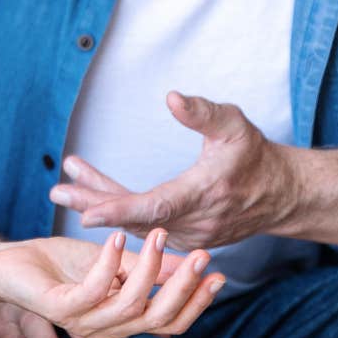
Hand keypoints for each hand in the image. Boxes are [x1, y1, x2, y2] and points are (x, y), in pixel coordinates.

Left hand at [0, 229, 226, 337]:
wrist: (8, 265)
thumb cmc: (57, 264)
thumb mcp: (112, 261)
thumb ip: (146, 267)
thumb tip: (189, 264)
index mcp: (121, 320)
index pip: (170, 322)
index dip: (196, 301)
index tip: (218, 273)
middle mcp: (106, 328)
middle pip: (159, 318)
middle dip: (184, 286)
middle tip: (202, 254)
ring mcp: (82, 322)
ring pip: (132, 306)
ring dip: (150, 268)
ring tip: (159, 234)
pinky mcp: (60, 308)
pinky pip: (95, 291)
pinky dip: (110, 263)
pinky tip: (120, 237)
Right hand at [0, 300, 111, 337]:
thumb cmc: (34, 305)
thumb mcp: (60, 304)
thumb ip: (99, 320)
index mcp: (65, 297)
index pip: (88, 303)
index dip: (106, 317)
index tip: (123, 336)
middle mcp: (44, 304)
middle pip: (64, 316)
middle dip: (82, 336)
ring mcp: (19, 314)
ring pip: (34, 326)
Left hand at [49, 91, 303, 252]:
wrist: (280, 194)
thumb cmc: (253, 154)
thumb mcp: (233, 124)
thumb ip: (202, 112)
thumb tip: (171, 97)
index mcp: (203, 195)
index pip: (154, 207)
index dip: (118, 210)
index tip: (85, 211)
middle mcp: (194, 224)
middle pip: (135, 218)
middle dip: (94, 203)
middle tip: (57, 190)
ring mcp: (188, 237)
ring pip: (136, 224)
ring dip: (101, 204)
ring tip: (66, 185)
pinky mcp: (183, 239)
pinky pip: (144, 227)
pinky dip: (119, 211)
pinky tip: (95, 194)